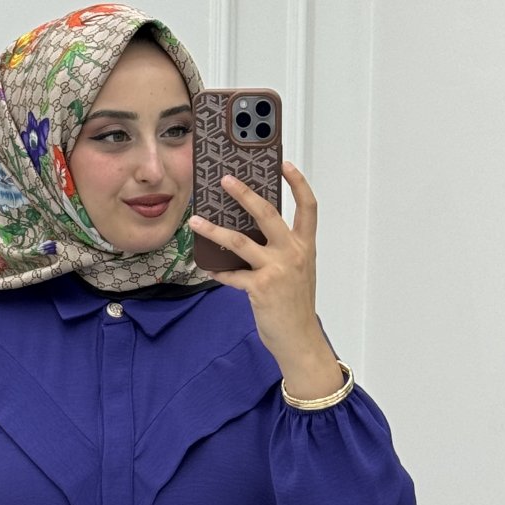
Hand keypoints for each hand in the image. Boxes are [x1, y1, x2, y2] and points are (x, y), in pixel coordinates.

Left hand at [188, 161, 342, 397]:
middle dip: (244, 193)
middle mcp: (292, 253)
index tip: (285, 164)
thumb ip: (281, 252)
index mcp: (304, 247)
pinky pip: (231, 274)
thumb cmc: (295, 307)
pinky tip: (205, 264)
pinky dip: (217, 270)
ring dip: (214, 230)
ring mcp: (276, 270)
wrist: (299, 340)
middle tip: (226, 179)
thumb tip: (251, 235)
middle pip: (267, 213)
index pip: (308, 207)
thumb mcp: (296, 273)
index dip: (298, 183)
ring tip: (196, 221)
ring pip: (240, 241)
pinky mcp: (260, 288)